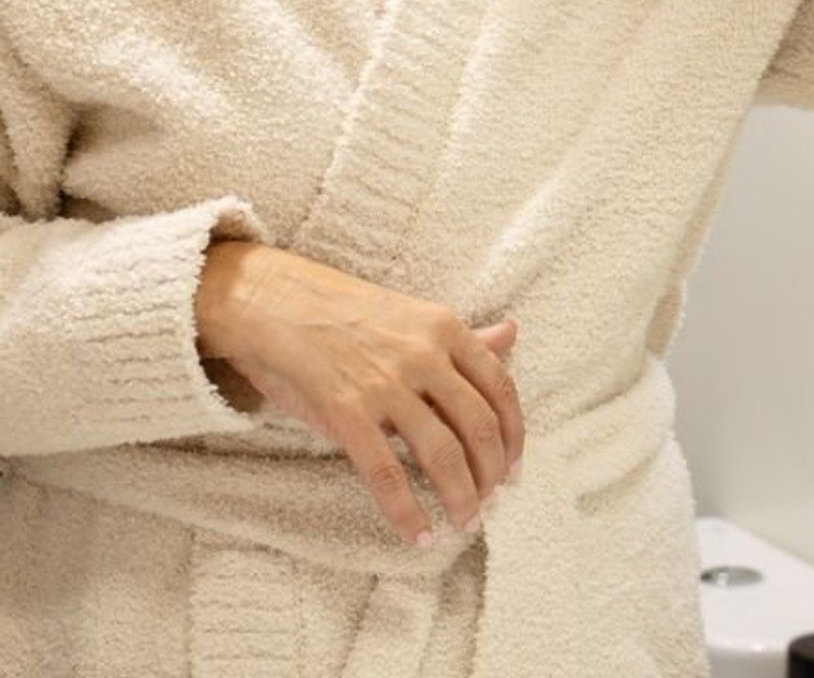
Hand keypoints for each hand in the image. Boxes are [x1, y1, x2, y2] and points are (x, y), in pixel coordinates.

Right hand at [197, 241, 524, 547]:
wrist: (275, 303)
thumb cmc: (347, 313)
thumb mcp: (413, 317)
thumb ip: (464, 336)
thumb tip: (512, 334)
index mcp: (446, 329)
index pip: (500, 388)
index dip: (514, 433)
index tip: (515, 466)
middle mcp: (424, 355)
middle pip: (478, 425)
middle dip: (492, 472)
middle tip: (491, 502)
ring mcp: (386, 384)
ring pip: (442, 453)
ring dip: (461, 496)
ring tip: (465, 522)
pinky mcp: (347, 412)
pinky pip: (387, 473)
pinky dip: (408, 511)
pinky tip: (419, 534)